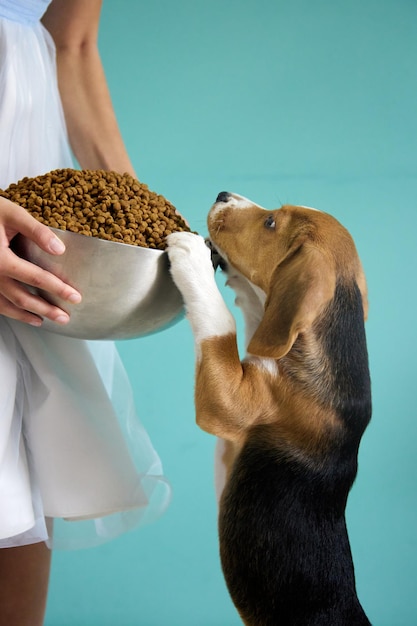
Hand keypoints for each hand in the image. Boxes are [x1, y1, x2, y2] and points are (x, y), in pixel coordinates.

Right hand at [0, 197, 81, 325]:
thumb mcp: (12, 214)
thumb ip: (36, 231)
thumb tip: (59, 249)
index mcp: (0, 259)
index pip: (36, 278)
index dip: (57, 289)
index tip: (75, 297)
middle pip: (22, 298)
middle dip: (45, 309)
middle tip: (64, 318)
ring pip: (7, 305)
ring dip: (28, 315)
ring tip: (46, 321)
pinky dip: (12, 312)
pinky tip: (25, 316)